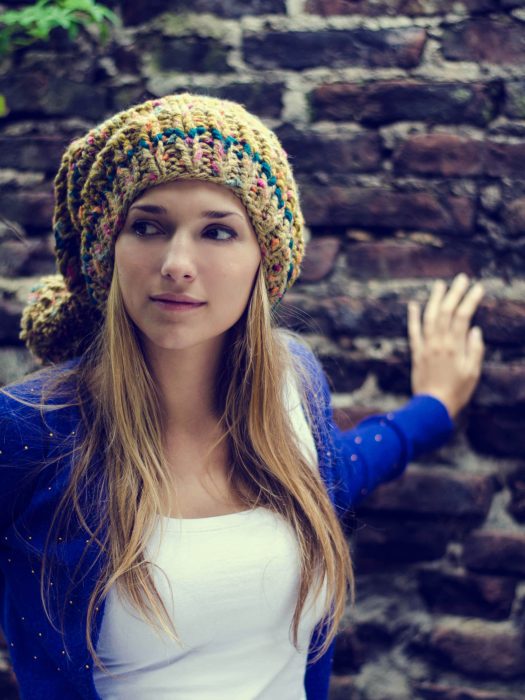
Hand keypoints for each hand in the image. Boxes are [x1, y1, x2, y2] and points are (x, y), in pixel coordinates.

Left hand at [408, 273, 484, 419]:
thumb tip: (474, 330)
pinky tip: (413, 305)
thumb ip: (474, 350)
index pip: (463, 316)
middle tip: (462, 278)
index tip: (478, 288)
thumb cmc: (457, 391)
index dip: (470, 300)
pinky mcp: (416, 353)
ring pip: (429, 317)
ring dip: (435, 299)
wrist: (432, 406)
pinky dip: (412, 317)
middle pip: (446, 312)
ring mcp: (426, 346)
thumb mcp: (473, 373)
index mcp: (454, 346)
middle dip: (455, 293)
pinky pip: (413, 331)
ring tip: (440, 285)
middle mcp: (439, 342)